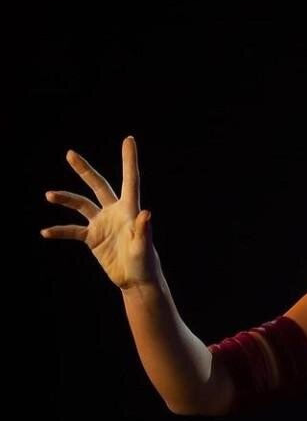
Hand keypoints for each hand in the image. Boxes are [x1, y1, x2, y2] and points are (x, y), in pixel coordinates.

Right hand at [41, 136, 160, 289]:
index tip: (128, 139)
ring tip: (49, 195)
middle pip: (98, 185)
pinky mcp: (93, 238)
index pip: (130, 180)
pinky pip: (73, 230)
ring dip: (65, 199)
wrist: (136, 280)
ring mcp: (102, 224)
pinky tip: (46, 232)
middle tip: (70, 154)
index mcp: (130, 209)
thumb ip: (143, 230)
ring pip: (81, 205)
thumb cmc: (145, 263)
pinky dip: (60, 230)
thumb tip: (147, 213)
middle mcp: (114, 212)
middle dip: (84, 170)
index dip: (129, 160)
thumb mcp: (143, 247)